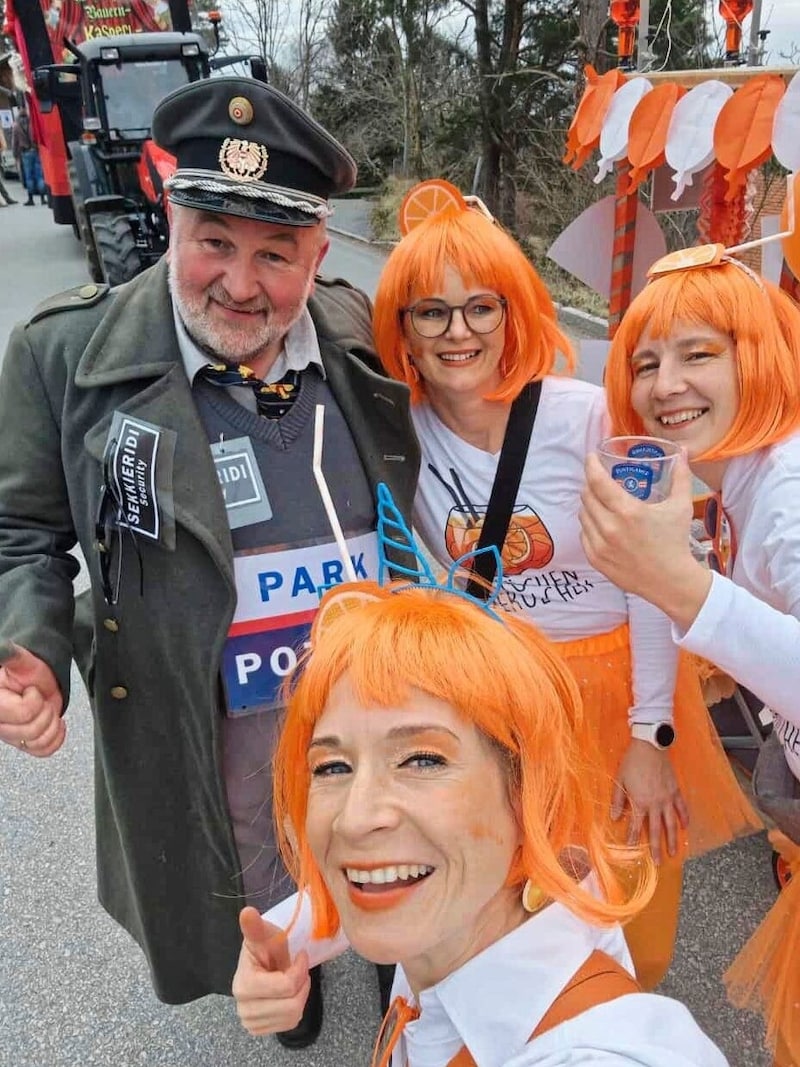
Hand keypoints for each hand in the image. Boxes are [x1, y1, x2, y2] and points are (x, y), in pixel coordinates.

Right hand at [0, 643, 63, 755]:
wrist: (38, 680)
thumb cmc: (27, 670)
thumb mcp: (20, 660)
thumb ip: (11, 656)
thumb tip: (4, 649)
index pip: (23, 713)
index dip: (34, 700)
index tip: (31, 690)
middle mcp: (0, 724)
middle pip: (32, 731)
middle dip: (44, 711)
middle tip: (40, 699)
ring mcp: (10, 736)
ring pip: (38, 742)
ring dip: (50, 723)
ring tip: (46, 709)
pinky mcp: (24, 743)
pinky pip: (43, 751)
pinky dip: (55, 738)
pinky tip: (55, 724)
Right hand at [232, 906, 311, 1036]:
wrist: (259, 965)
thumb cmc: (264, 947)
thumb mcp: (264, 934)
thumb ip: (256, 927)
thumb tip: (247, 912)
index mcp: (244, 985)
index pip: (286, 986)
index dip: (300, 970)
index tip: (301, 955)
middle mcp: (244, 1008)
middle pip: (291, 1006)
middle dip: (301, 985)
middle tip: (298, 970)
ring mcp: (251, 1022)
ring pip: (293, 1016)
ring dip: (299, 996)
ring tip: (293, 980)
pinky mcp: (259, 1030)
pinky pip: (289, 1025)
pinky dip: (294, 1009)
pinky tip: (287, 995)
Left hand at [580, 454, 710, 629]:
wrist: (670, 581)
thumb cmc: (676, 542)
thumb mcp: (680, 506)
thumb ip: (681, 477)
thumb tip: (683, 451)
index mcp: (628, 511)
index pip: (597, 481)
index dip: (591, 465)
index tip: (591, 457)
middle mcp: (610, 527)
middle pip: (587, 495)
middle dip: (591, 484)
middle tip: (599, 480)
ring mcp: (600, 544)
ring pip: (583, 514)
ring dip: (589, 503)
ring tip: (601, 501)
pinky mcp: (595, 559)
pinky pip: (584, 533)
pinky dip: (589, 524)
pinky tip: (600, 523)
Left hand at [612, 739, 688, 862]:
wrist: (650, 746)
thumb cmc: (632, 762)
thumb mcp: (620, 780)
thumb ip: (617, 800)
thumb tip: (613, 817)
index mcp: (640, 802)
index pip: (636, 825)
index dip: (633, 837)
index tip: (632, 848)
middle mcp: (655, 804)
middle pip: (657, 830)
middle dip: (657, 847)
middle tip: (658, 862)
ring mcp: (667, 798)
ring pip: (672, 823)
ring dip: (673, 839)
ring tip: (674, 852)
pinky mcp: (675, 790)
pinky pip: (682, 807)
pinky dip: (684, 818)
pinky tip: (685, 827)